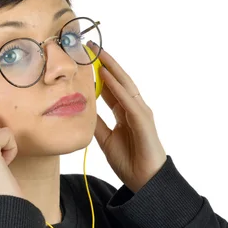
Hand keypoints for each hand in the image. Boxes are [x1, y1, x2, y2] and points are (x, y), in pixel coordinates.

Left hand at [89, 41, 166, 192]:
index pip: (110, 86)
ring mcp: (140, 112)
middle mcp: (134, 107)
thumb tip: (82, 109)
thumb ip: (96, 123)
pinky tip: (106, 76)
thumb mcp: (105, 139)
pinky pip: (128, 100)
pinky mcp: (143, 121)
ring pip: (124, 85)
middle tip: (90, 45)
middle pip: (118, 80)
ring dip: (111, 67)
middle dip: (105, 62)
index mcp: (124, 111)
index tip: (85, 58)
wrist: (145, 181)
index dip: (98, 72)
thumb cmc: (129, 160)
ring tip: (97, 52)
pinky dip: (117, 87)